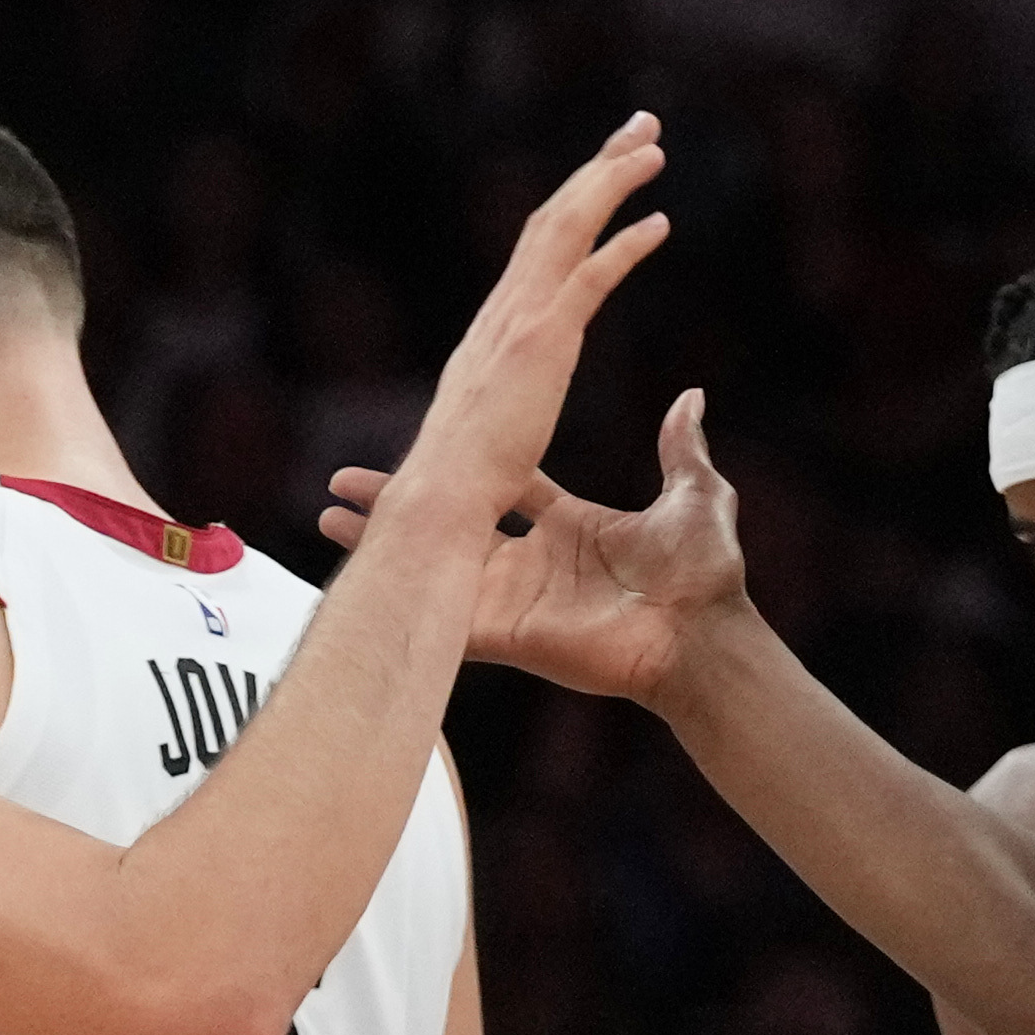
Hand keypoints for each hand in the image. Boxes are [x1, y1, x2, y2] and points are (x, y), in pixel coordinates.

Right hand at [330, 384, 744, 702]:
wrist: (700, 636)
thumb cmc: (704, 575)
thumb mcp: (694, 494)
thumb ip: (680, 448)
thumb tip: (691, 398)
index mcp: (571, 525)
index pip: (505, 482)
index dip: (469, 460)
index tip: (430, 440)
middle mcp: (532, 561)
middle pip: (454, 521)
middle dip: (403, 498)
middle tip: (348, 478)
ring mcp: (512, 599)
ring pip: (434, 564)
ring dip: (383, 542)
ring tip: (329, 517)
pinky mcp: (502, 633)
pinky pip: (442, 611)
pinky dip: (402, 592)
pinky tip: (361, 569)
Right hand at [363, 119, 672, 536]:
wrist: (437, 503)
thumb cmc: (459, 486)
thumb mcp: (490, 428)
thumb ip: (505, 401)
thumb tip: (510, 406)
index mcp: (496, 327)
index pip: (539, 245)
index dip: (575, 200)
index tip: (605, 170)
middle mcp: (504, 310)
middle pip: (556, 216)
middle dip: (599, 165)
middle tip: (641, 127)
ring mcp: (519, 321)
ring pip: (568, 228)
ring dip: (612, 180)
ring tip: (652, 146)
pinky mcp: (541, 343)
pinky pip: (589, 279)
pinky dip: (624, 246)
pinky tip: (660, 224)